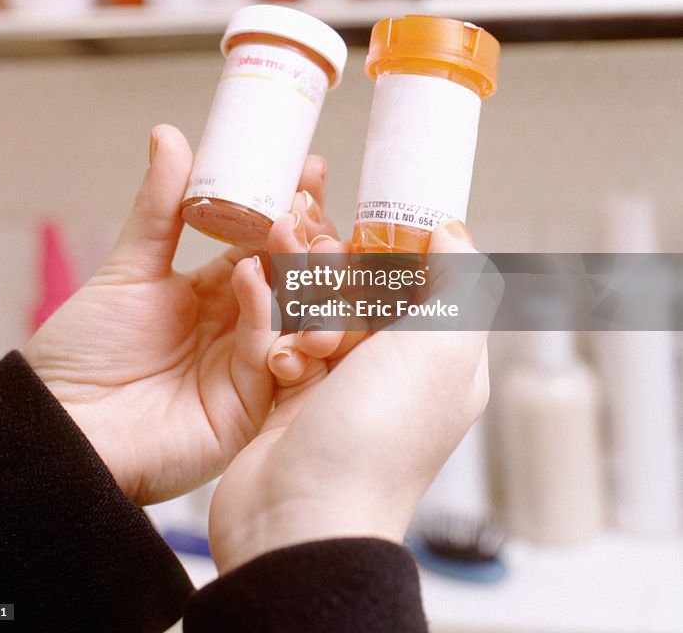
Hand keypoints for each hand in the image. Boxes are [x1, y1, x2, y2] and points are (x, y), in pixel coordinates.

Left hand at [23, 124, 334, 505]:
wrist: (60, 425)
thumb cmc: (83, 351)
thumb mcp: (128, 268)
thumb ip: (159, 208)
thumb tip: (169, 133)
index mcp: (216, 292)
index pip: (267, 244)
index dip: (290, 208)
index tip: (310, 169)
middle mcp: (241, 327)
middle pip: (293, 277)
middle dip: (306, 236)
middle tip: (306, 200)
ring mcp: (248, 366)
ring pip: (295, 314)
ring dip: (298, 270)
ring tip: (289, 229)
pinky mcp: (247, 405)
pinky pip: (267, 351)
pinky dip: (263, 312)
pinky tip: (249, 276)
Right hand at [209, 223, 492, 573]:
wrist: (299, 518)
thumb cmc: (377, 438)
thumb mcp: (439, 347)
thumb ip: (457, 281)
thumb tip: (453, 230)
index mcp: (443, 356)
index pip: (428, 278)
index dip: (400, 244)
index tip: (367, 217)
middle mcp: (397, 369)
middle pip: (366, 288)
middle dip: (337, 271)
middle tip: (312, 255)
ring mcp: (344, 384)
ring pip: (320, 309)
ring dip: (303, 303)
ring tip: (299, 326)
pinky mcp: (295, 396)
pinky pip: (284, 340)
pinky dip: (278, 340)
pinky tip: (280, 358)